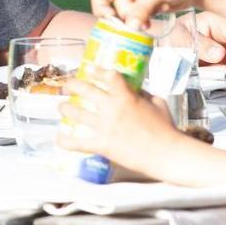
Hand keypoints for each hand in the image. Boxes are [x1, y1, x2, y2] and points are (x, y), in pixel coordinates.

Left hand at [57, 76, 182, 176]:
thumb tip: (135, 90)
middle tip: (68, 85)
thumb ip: (144, 94)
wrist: (167, 154)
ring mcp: (104, 127)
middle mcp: (111, 108)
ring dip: (65, 109)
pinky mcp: (101, 145)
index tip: (91, 69)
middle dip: (73, 85)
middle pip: (85, 90)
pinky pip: (77, 143)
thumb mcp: (158, 103)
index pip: (108, 76)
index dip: (98, 71)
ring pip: (75, 113)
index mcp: (126, 96)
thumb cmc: (166, 129)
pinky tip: (59, 139)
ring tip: (62, 107)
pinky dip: (65, 141)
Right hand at [89, 0, 202, 28]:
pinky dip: (142, 25)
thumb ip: (141, 9)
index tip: (112, 21)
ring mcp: (136, 0)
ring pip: (126, 17)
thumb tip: (129, 27)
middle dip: (126, 18)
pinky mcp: (146, 9)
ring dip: (135, 23)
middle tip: (141, 22)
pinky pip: (136, 20)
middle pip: (115, 9)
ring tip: (148, 24)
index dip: (101, 9)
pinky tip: (151, 25)